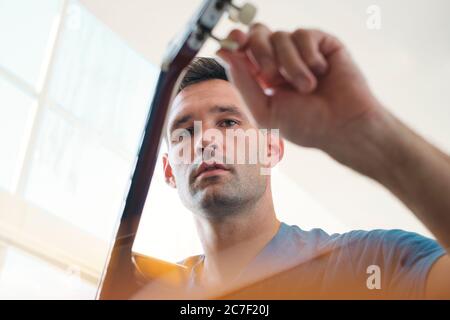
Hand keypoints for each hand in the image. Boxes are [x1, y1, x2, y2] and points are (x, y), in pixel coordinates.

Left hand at [216, 23, 382, 150]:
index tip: (233, 41)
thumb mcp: (265, 111)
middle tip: (271, 75)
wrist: (343, 126)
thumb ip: (243, 83)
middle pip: (258, 34)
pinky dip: (307, 55)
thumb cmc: (306, 125)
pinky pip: (303, 34)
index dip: (236, 41)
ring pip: (280, 36)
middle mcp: (281, 61)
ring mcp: (302, 52)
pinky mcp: (322, 44)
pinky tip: (320, 72)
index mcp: (264, 77)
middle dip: (259, 52)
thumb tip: (224, 54)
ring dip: (290, 65)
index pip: (244, 49)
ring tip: (306, 87)